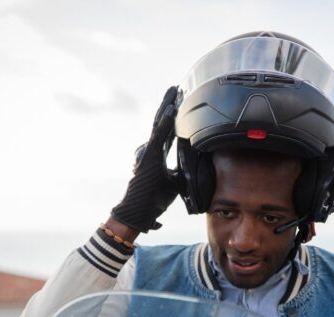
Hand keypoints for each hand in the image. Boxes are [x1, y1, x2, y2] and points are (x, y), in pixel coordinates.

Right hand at [111, 86, 179, 231]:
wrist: (139, 212)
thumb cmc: (153, 199)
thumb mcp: (174, 183)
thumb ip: (181, 171)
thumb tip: (195, 165)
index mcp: (158, 155)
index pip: (168, 131)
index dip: (174, 117)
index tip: (180, 102)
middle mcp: (152, 149)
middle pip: (162, 122)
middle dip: (169, 104)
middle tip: (177, 87)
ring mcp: (148, 151)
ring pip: (159, 124)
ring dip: (167, 107)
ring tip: (176, 92)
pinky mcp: (148, 156)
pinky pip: (159, 136)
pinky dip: (166, 122)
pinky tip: (172, 109)